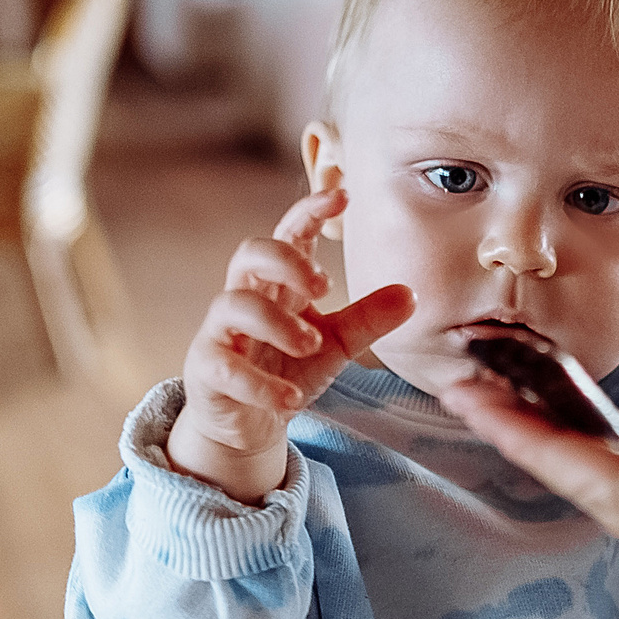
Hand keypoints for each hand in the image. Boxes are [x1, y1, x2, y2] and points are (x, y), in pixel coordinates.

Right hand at [168, 187, 413, 501]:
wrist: (248, 421)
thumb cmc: (287, 367)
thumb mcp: (336, 344)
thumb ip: (368, 319)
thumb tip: (411, 294)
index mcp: (279, 283)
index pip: (289, 235)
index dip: (310, 212)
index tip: (342, 196)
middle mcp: (246, 297)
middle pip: (251, 253)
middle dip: (286, 261)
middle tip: (323, 287)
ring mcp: (221, 332)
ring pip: (233, 304)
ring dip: (277, 323)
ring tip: (311, 345)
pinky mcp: (207, 370)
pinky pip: (224, 367)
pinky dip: (260, 384)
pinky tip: (291, 399)